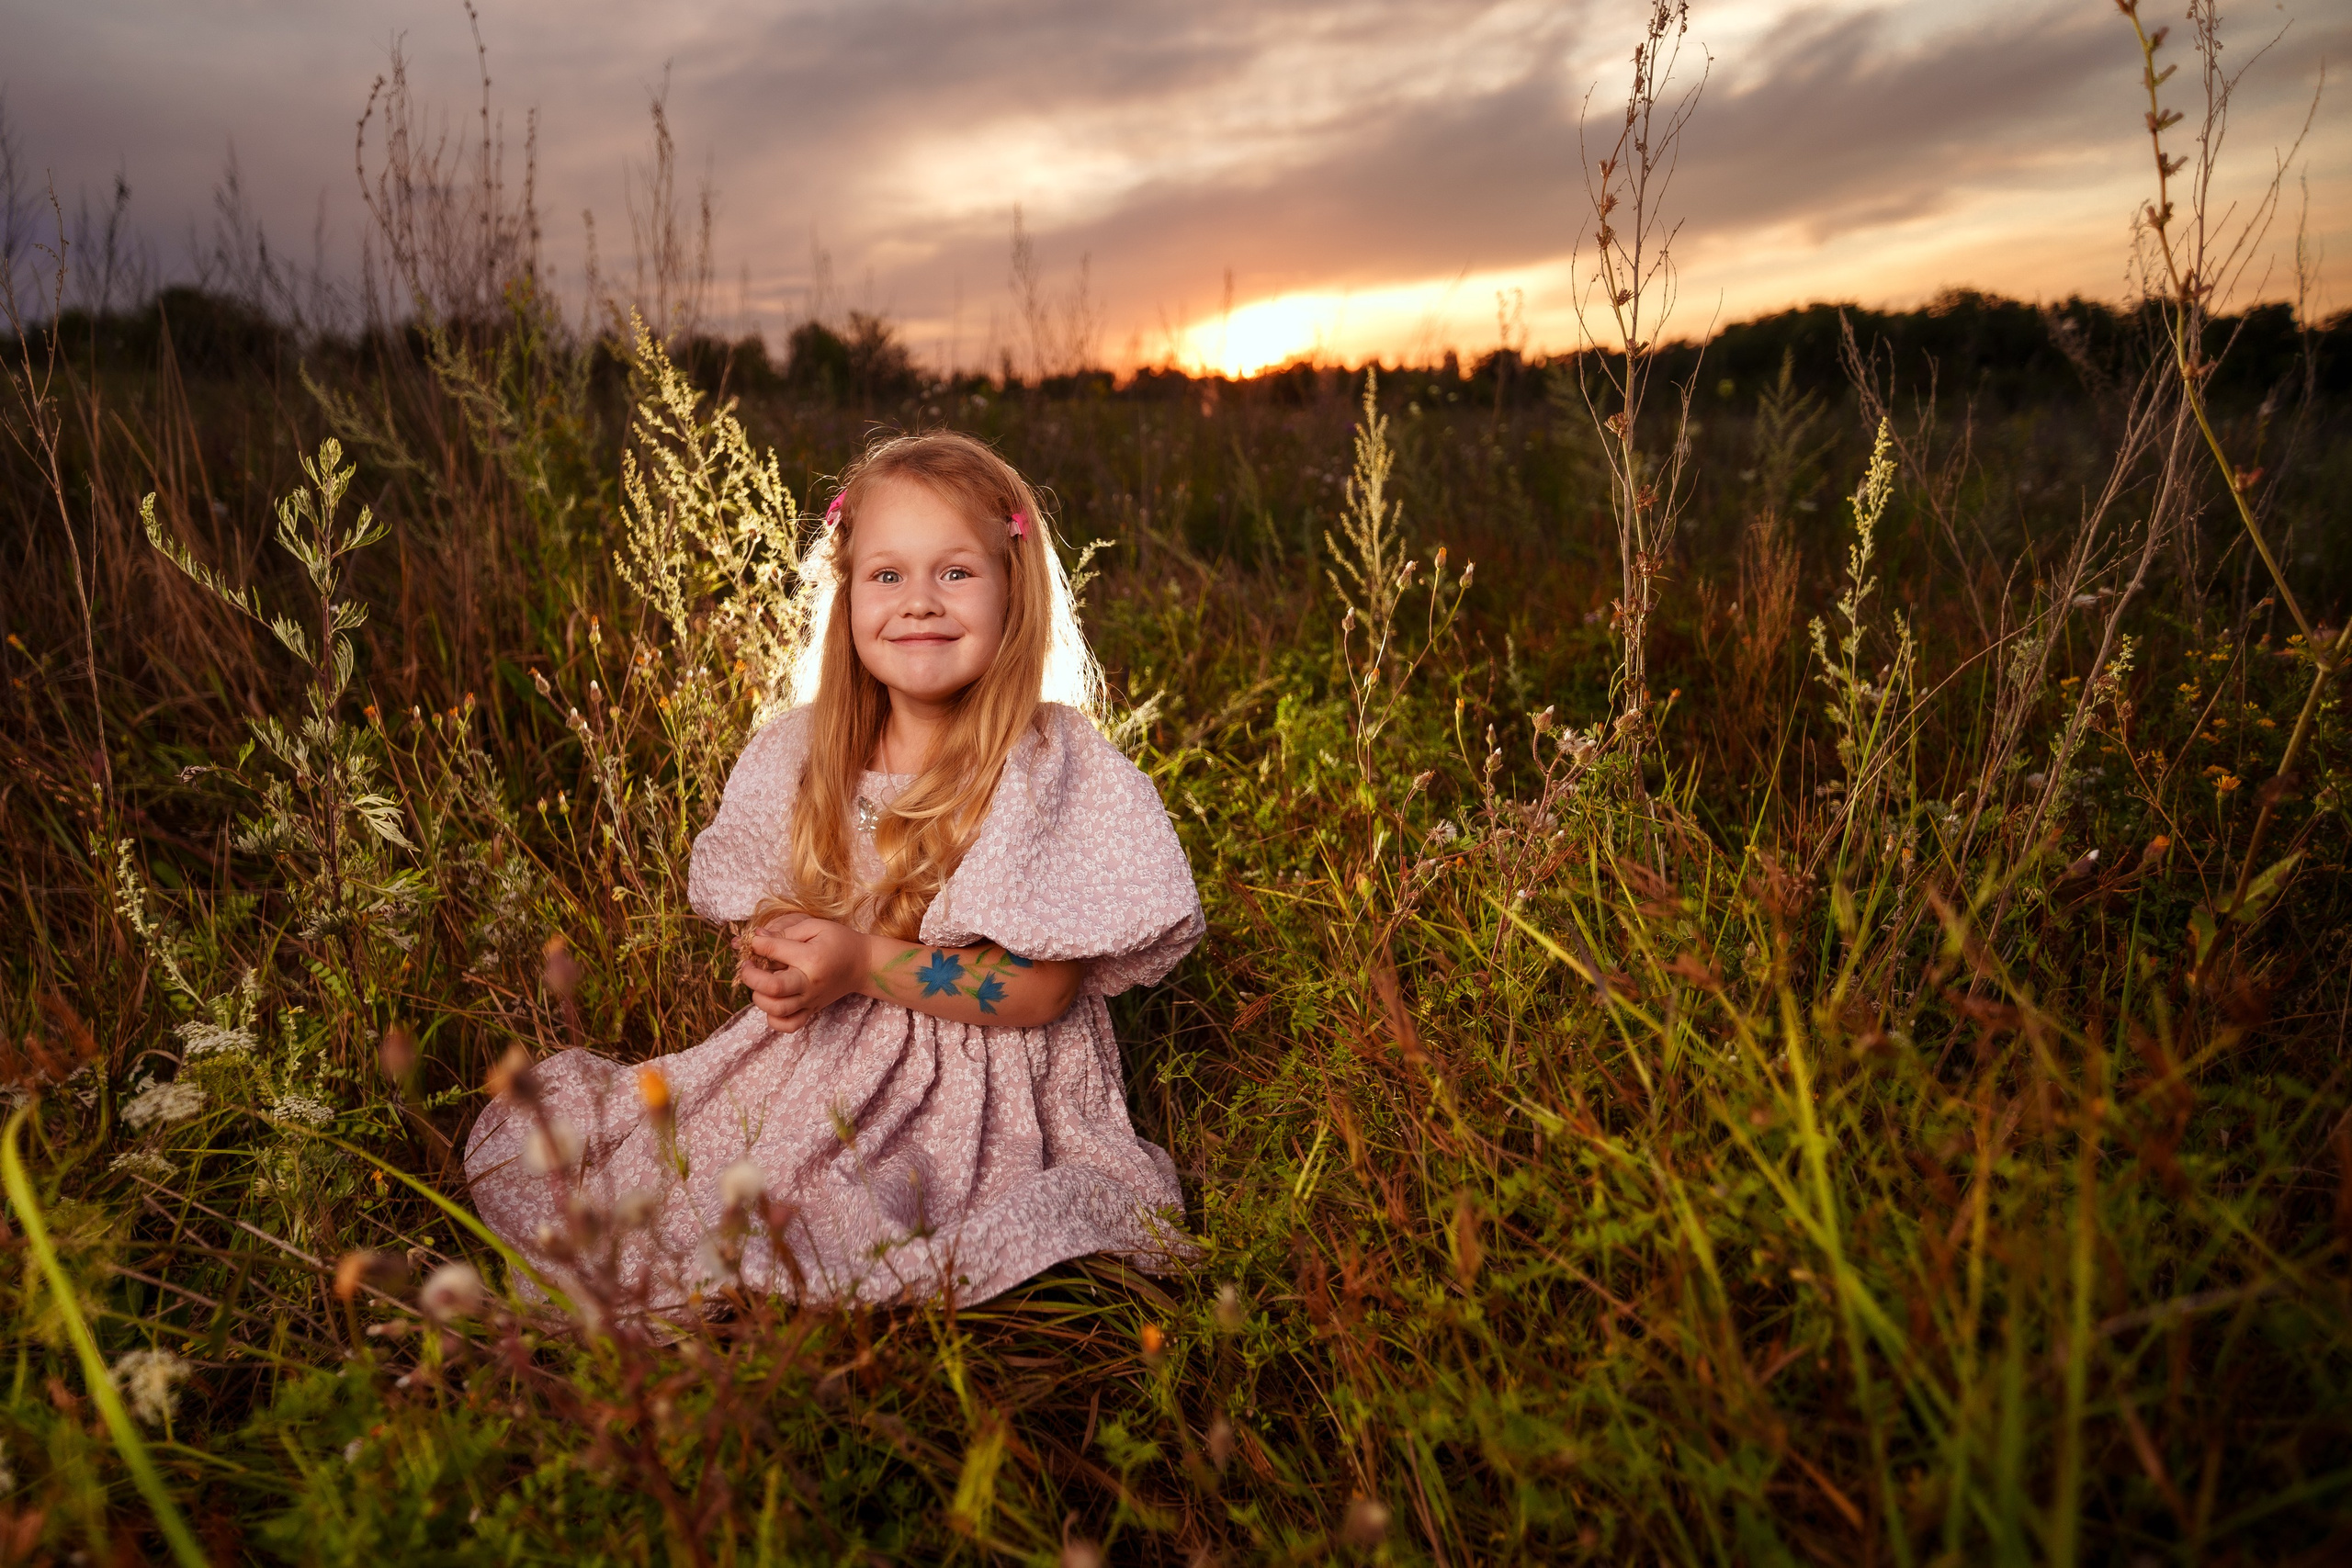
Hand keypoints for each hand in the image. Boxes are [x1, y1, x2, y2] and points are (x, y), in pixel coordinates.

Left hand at [737, 915, 874, 1034]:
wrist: (863, 965)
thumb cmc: (839, 941)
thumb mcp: (816, 926)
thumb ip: (786, 931)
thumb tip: (757, 938)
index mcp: (811, 958)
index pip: (773, 951)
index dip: (757, 944)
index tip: (754, 940)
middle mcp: (809, 983)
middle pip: (772, 987)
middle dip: (750, 975)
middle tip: (747, 965)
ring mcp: (810, 1000)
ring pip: (776, 1010)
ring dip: (759, 997)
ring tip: (759, 984)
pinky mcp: (811, 1010)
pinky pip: (789, 1025)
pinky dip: (773, 1019)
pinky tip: (771, 1002)